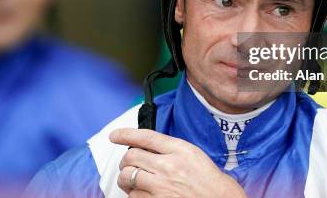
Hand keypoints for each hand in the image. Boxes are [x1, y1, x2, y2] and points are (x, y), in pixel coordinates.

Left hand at [110, 128, 246, 197]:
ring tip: (131, 180)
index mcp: (180, 150)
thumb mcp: (194, 155)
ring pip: (127, 177)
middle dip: (126, 160)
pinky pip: (133, 197)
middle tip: (128, 163)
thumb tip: (149, 148)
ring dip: (126, 178)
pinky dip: (134, 195)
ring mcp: (161, 187)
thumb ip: (172, 150)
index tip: (115, 135)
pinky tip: (142, 194)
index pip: (146, 137)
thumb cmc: (211, 183)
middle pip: (131, 156)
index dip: (126, 134)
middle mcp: (168, 167)